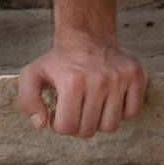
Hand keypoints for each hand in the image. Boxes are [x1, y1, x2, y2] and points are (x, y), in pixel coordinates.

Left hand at [16, 34, 145, 137]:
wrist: (86, 35)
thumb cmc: (58, 61)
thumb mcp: (31, 75)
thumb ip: (27, 101)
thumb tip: (41, 124)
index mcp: (72, 82)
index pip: (68, 127)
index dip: (59, 125)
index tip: (58, 113)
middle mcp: (98, 80)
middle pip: (89, 130)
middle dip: (77, 126)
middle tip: (74, 111)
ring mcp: (120, 78)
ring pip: (111, 125)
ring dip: (98, 122)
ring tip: (89, 106)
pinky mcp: (136, 76)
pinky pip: (132, 113)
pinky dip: (120, 113)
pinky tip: (108, 101)